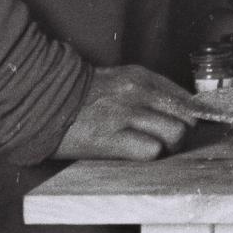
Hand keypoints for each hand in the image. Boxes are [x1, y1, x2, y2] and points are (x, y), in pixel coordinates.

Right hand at [53, 62, 204, 160]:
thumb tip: (179, 110)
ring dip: (168, 147)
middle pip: (186, 117)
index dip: (189, 117)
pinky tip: (135, 152)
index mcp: (141, 77)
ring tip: (151, 148)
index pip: (186, 99)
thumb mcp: (119, 81)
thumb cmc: (82, 97)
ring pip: (174, 134)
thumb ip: (149, 91)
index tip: (185, 127)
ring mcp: (125, 115)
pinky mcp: (111, 138)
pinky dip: (149, 155)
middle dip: (183, 134)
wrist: (43, 102)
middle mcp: (137, 92)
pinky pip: (151, 151)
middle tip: (168, 142)